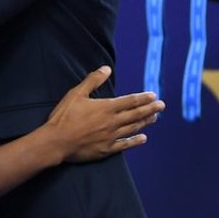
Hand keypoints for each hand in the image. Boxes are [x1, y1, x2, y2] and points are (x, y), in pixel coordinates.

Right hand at [45, 67, 163, 162]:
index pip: (130, 101)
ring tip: (154, 118)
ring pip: (133, 128)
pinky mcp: (107, 149)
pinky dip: (136, 141)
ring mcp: (111, 136)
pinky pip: (125, 145)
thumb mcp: (75, 94)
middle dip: (150, 109)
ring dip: (145, 122)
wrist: (57, 141)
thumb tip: (106, 68)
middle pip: (136, 114)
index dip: (143, 98)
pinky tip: (143, 138)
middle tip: (162, 106)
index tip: (153, 95)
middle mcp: (113, 122)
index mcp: (106, 107)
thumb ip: (92, 81)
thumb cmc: (64, 117)